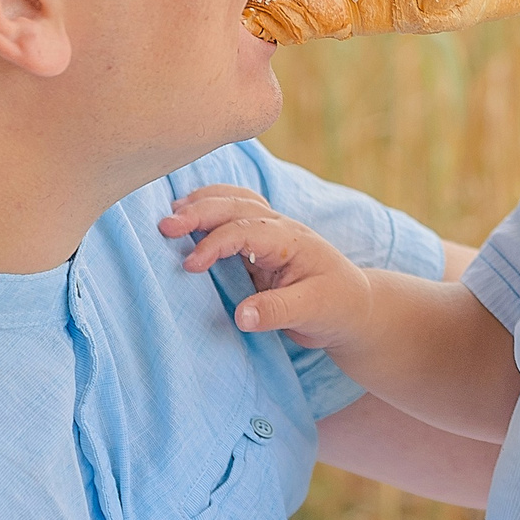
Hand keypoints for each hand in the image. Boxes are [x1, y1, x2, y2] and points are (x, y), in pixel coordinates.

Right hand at [161, 185, 372, 349]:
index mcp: (291, 239)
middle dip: (199, 212)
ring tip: (172, 211)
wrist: (354, 307)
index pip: (245, 231)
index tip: (189, 266)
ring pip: (234, 202)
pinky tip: (190, 212)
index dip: (214, 245)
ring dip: (203, 203)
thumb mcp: (313, 311)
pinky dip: (211, 209)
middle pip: (236, 206)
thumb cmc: (338, 306)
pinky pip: (233, 217)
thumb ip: (277, 311)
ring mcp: (269, 233)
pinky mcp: (259, 246)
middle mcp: (279, 228)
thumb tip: (240, 316)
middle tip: (164, 225)